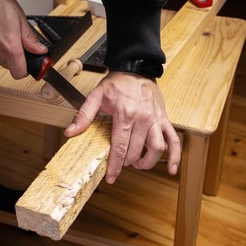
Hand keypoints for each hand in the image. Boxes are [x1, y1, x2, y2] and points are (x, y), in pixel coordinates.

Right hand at [0, 0, 46, 78]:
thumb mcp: (19, 16)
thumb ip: (30, 38)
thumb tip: (39, 50)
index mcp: (9, 47)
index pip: (19, 73)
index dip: (25, 69)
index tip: (27, 63)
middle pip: (8, 65)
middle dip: (13, 57)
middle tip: (13, 40)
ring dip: (0, 49)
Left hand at [64, 72, 180, 183]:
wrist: (136, 68)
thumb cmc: (117, 83)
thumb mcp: (96, 96)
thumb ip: (83, 115)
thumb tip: (70, 133)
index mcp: (125, 114)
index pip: (119, 147)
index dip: (115, 166)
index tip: (111, 177)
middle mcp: (143, 118)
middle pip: (136, 151)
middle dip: (127, 163)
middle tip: (120, 164)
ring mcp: (155, 120)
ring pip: (157, 149)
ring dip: (147, 162)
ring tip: (138, 164)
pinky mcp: (164, 119)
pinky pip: (174, 139)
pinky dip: (175, 156)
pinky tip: (172, 169)